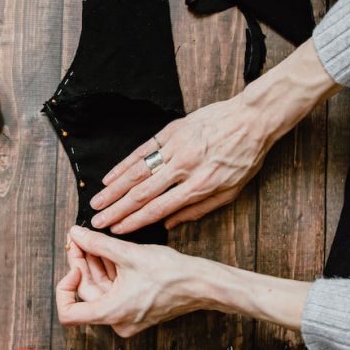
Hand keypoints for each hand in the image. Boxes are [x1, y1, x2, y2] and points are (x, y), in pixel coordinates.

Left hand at [56, 226, 208, 336]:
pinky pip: (114, 290)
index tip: (73, 266)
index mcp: (112, 313)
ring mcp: (127, 316)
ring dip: (95, 265)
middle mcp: (118, 320)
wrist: (201, 284)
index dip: (64, 288)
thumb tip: (75, 234)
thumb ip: (97, 244)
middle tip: (79, 238)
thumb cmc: (172, 273)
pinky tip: (107, 251)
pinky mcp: (135, 308)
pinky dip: (109, 272)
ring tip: (92, 240)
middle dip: (81, 264)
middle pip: (86, 293)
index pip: (69, 313)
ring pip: (101, 289)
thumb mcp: (129, 254)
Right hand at [88, 96, 269, 233]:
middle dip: (116, 210)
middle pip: (142, 193)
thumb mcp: (230, 192)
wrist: (252, 118)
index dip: (134, 221)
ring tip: (97, 202)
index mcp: (199, 185)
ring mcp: (176, 147)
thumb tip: (168, 225)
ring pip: (138, 171)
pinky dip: (124, 164)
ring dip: (114, 189)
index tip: (117, 230)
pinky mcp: (171, 131)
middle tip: (97, 221)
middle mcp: (184, 167)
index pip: (159, 208)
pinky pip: (143, 150)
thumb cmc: (244, 157)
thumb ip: (198, 210)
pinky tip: (111, 176)